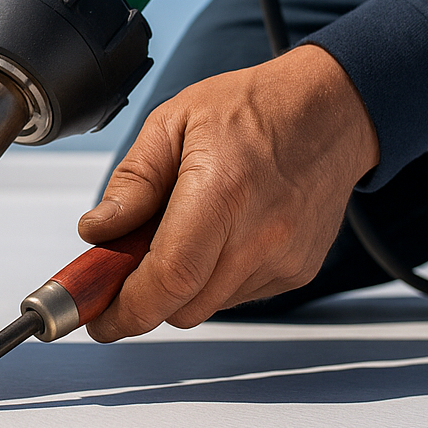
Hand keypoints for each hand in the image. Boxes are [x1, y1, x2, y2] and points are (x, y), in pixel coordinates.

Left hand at [77, 44, 378, 340]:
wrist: (331, 112)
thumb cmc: (253, 109)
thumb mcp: (172, 123)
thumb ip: (132, 182)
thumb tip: (96, 232)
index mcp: (222, 192)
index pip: (169, 278)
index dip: (125, 310)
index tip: (97, 318)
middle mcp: (261, 235)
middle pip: (183, 306)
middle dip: (143, 299)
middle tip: (123, 269)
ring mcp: (285, 259)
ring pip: (207, 307)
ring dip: (180, 287)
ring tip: (181, 233)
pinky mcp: (299, 272)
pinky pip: (237, 296)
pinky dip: (213, 280)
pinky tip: (219, 237)